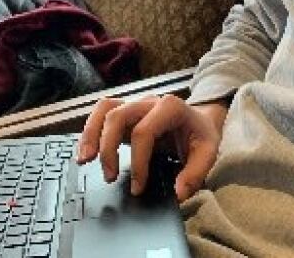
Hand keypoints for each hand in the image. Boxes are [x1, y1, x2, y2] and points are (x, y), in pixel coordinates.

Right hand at [77, 94, 226, 201]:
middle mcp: (150, 102)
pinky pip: (102, 112)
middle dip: (108, 148)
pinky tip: (86, 151)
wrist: (200, 119)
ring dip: (91, 134)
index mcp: (171, 108)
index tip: (138, 187)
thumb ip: (195, 173)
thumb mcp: (208, 152)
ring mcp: (136, 104)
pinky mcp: (126, 112)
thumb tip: (178, 192)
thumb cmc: (201, 134)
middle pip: (118, 116)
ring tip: (85, 160)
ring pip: (105, 108)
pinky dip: (90, 130)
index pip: (144, 131)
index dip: (138, 162)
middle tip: (109, 177)